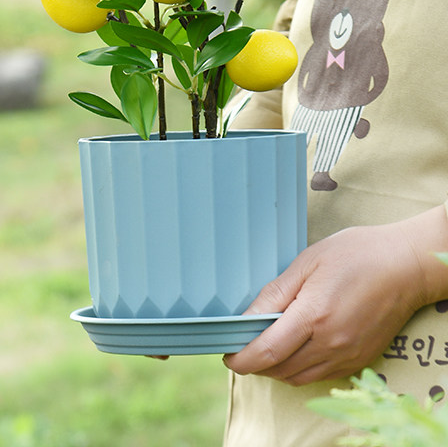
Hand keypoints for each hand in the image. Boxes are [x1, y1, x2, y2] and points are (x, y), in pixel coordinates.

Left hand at [223, 205, 447, 385]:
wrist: (405, 266)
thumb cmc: (355, 255)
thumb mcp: (306, 263)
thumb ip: (274, 294)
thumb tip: (247, 317)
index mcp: (313, 316)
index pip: (266, 352)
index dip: (241, 359)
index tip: (226, 354)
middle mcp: (331, 343)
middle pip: (279, 369)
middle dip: (254, 363)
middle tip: (241, 345)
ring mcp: (348, 356)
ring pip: (299, 377)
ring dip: (275, 368)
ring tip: (264, 346)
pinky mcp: (360, 360)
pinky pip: (320, 375)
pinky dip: (299, 368)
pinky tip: (294, 347)